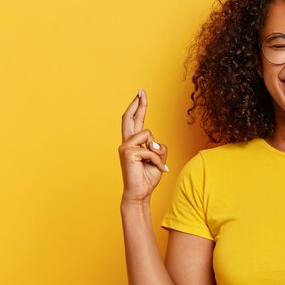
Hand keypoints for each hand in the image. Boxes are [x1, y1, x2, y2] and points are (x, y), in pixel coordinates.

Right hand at [118, 88, 168, 204]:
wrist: (140, 194)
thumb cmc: (148, 177)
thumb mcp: (159, 158)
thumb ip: (159, 147)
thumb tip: (155, 142)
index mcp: (134, 143)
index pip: (135, 120)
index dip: (139, 106)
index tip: (141, 94)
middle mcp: (127, 143)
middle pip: (129, 118)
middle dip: (138, 103)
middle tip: (142, 90)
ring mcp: (125, 147)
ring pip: (149, 135)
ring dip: (158, 151)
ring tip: (156, 164)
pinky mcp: (128, 153)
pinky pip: (151, 149)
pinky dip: (157, 160)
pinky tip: (154, 168)